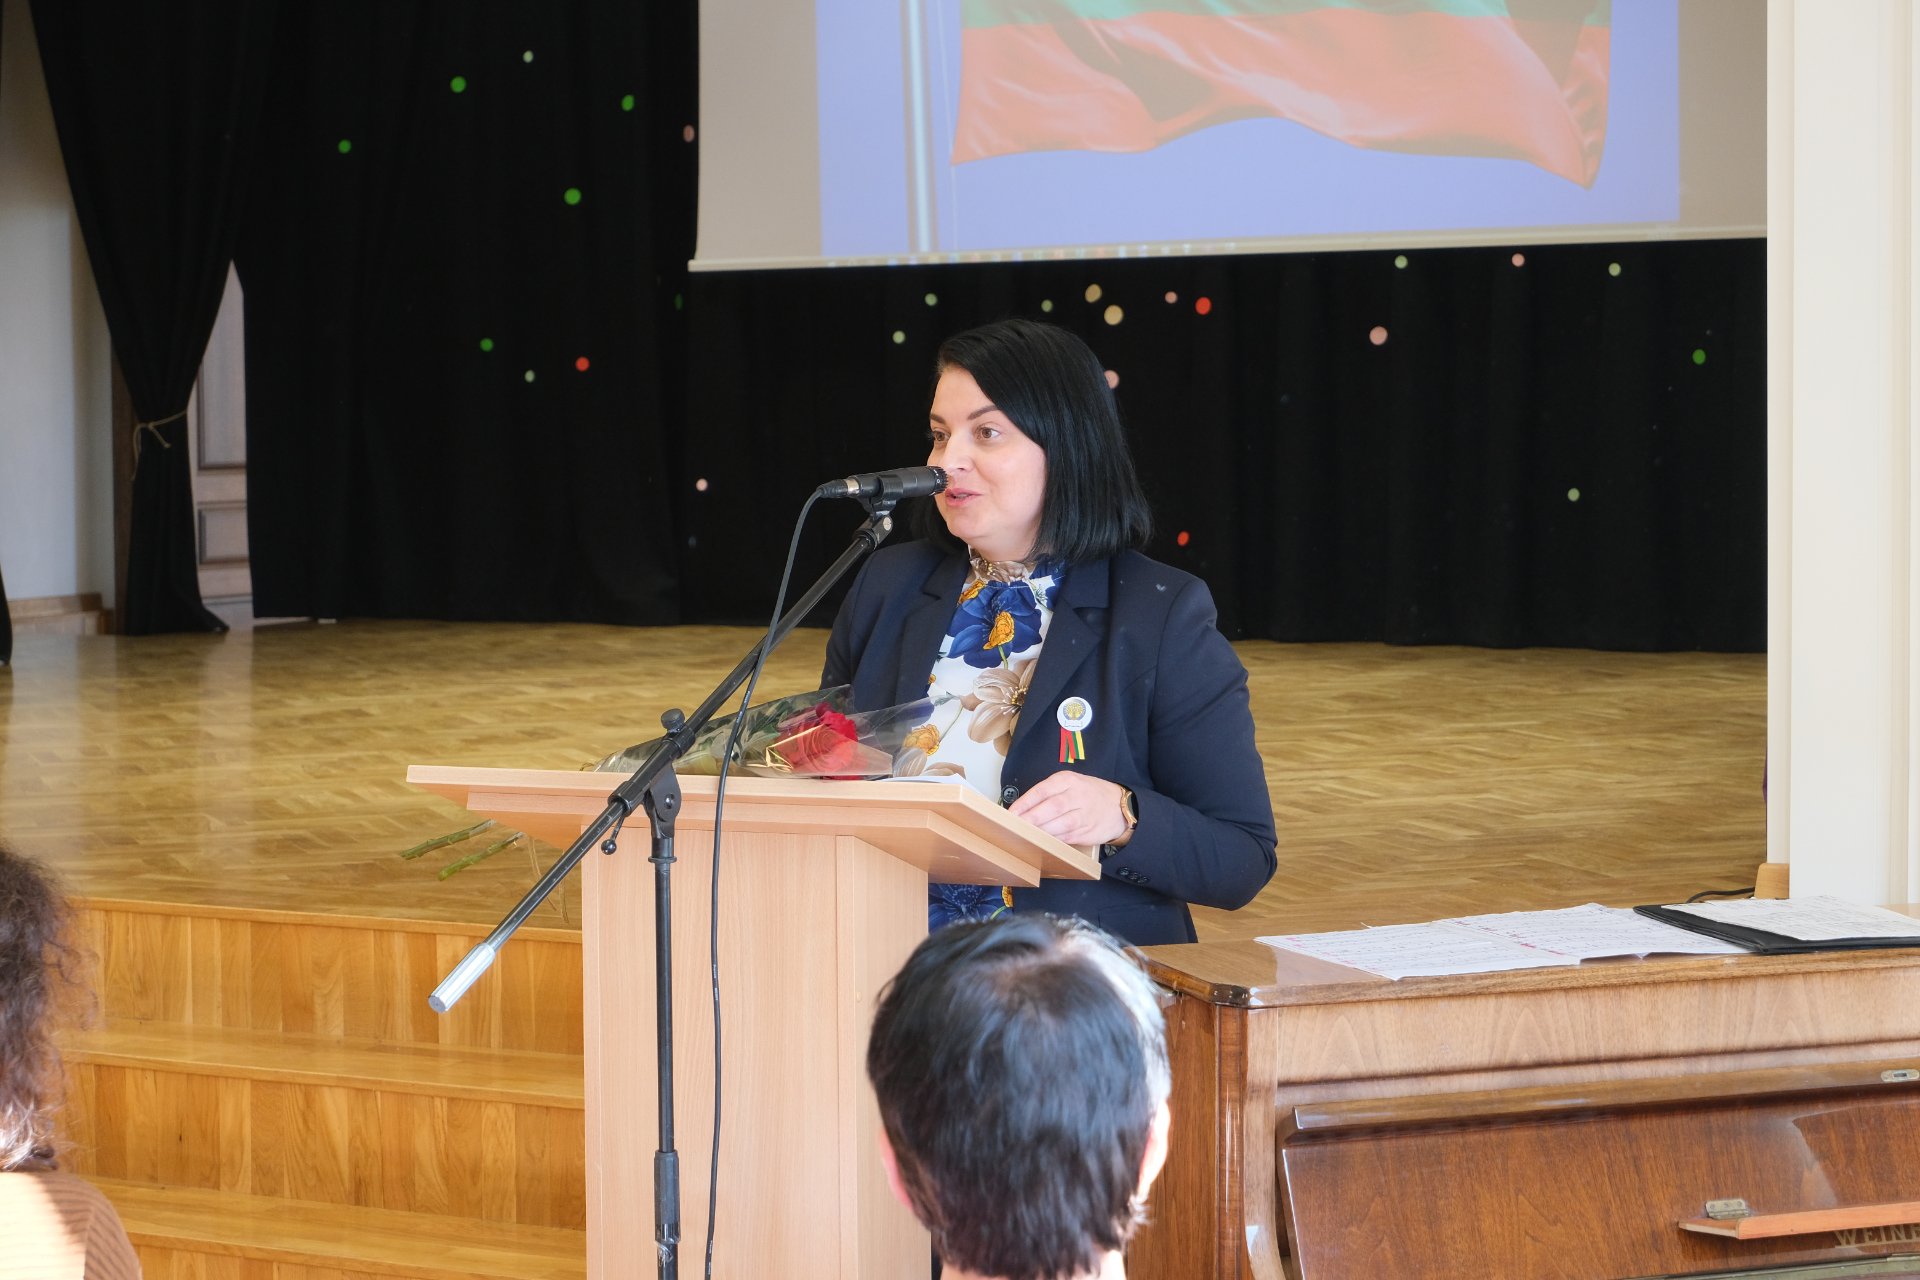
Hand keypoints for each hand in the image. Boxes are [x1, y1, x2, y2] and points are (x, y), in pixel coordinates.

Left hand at [1008, 772, 1131, 847]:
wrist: (1120, 806)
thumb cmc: (1088, 794)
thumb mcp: (1070, 783)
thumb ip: (1048, 793)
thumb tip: (1020, 810)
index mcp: (1068, 780)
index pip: (1042, 790)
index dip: (1024, 803)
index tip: (1010, 813)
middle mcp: (1076, 796)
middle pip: (1051, 808)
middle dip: (1030, 819)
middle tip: (1013, 827)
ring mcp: (1083, 815)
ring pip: (1059, 825)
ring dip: (1040, 832)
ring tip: (1024, 836)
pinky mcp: (1087, 832)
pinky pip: (1066, 837)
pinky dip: (1052, 841)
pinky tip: (1040, 843)